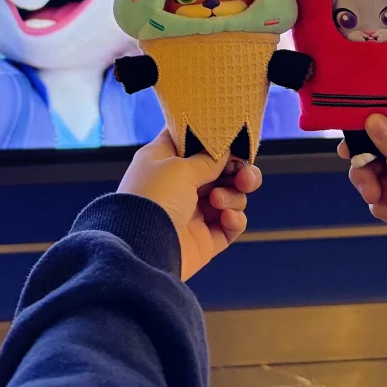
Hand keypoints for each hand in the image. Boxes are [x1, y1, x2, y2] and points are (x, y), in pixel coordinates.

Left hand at [119, 129, 261, 280]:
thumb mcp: (179, 168)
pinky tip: (227, 218)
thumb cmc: (155, 198)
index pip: (189, 140)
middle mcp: (178, 185)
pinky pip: (230, 225)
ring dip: (233, 196)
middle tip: (244, 175)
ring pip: (229, 196)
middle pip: (218, 170)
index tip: (232, 138)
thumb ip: (207, 158)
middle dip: (237, 171)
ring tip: (219, 202)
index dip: (211, 136)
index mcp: (164, 161)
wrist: (142, 249)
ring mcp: (193, 212)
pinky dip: (234, 220)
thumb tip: (225, 151)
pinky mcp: (205, 239)